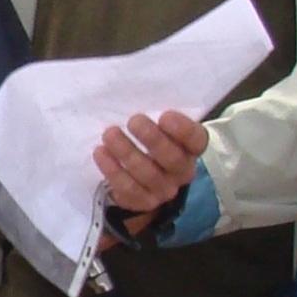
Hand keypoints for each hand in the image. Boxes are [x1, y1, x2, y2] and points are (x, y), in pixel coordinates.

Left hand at [92, 111, 209, 215]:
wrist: (144, 178)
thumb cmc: (150, 141)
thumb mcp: (159, 127)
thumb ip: (155, 116)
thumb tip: (134, 95)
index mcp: (190, 148)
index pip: (196, 140)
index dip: (183, 130)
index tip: (165, 116)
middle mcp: (182, 171)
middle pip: (172, 159)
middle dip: (153, 139)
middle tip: (133, 121)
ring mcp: (163, 189)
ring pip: (147, 174)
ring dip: (126, 152)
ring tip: (109, 134)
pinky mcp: (143, 202)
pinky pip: (128, 189)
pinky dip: (113, 170)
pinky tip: (100, 152)